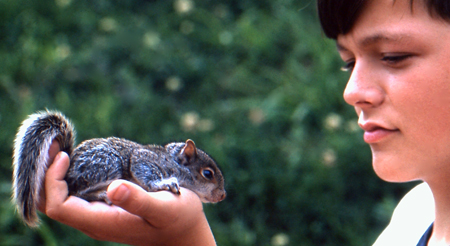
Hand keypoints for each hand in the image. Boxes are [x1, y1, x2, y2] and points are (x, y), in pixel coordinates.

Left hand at [40, 150, 215, 245]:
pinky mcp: (104, 207)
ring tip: (57, 146)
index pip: (59, 207)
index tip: (64, 155)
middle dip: (43, 175)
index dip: (52, 181)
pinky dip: (67, 175)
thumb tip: (114, 187)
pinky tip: (74, 157)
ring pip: (60, 198)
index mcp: (103, 222)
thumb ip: (139, 200)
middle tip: (51, 144)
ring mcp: (98, 215)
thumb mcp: (165, 208)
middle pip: (51, 204)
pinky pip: (74, 194)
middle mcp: (95, 221)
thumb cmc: (178, 219)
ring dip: (53, 173)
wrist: (185, 232)